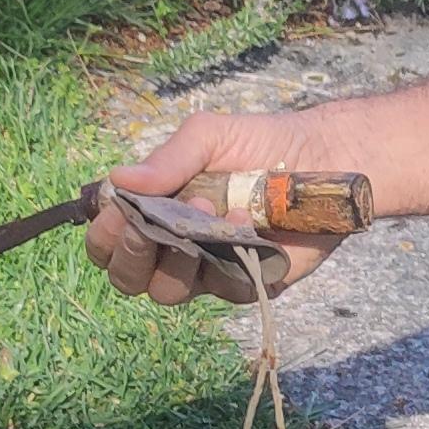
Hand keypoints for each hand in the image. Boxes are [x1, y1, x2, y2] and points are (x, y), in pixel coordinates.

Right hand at [85, 113, 333, 308]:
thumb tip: (117, 180)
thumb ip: (166, 160)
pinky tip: (243, 222)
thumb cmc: (259, 143)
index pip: (109, 243)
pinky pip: (224, 289)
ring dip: (176, 258)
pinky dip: (228, 256)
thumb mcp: (208, 137)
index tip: (117, 212)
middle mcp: (175, 246)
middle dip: (131, 255)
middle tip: (147, 228)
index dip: (105, 236)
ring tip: (202, 212)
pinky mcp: (249, 282)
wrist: (323, 156)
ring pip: (169, 291)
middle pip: (130, 279)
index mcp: (154, 212)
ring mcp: (210, 268)